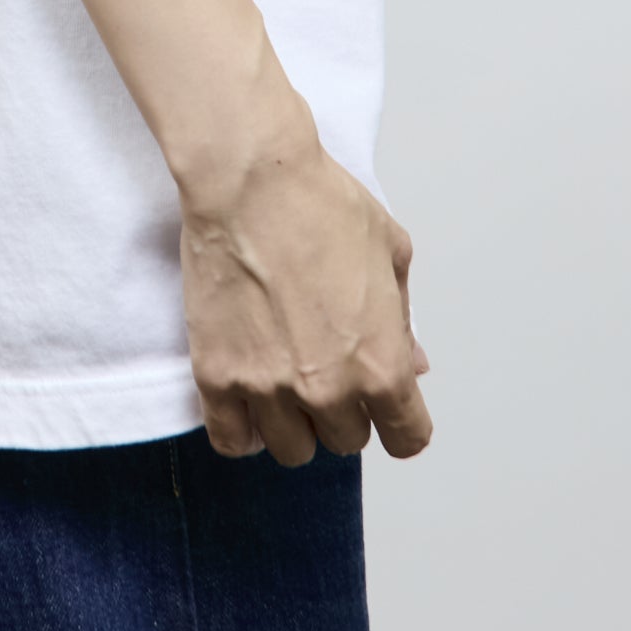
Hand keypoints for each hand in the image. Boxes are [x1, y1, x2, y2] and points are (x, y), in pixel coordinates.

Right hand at [177, 95, 432, 465]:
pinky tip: (247, 401)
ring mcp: (268, 388)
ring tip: (285, 380)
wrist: (250, 181)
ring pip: (292, 450)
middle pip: (346, 441)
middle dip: (343, 409)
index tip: (387, 411)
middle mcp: (328, 389)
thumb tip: (413, 363)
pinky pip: (231, 440)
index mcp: (381, 364)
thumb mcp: (391, 255)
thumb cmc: (323, 204)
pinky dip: (243, 430)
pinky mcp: (216, 376)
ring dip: (294, 422)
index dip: (400, 423)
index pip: (406, 439)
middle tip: (326, 366)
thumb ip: (403, 323)